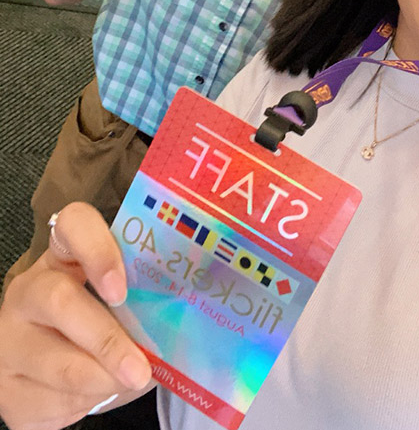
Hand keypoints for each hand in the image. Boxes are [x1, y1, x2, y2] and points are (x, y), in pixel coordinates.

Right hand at [0, 203, 152, 429]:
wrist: (53, 373)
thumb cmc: (103, 325)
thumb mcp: (122, 304)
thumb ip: (145, 300)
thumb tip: (189, 316)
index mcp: (64, 255)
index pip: (72, 225)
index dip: (97, 249)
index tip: (121, 288)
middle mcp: (30, 289)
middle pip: (59, 300)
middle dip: (106, 340)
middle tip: (142, 368)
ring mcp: (10, 336)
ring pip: (55, 362)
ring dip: (101, 380)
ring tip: (129, 382)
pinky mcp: (3, 385)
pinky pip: (47, 400)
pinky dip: (83, 404)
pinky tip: (96, 394)